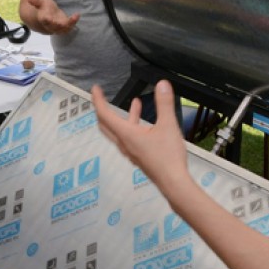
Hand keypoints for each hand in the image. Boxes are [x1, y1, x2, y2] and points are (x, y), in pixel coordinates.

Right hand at [27, 0, 79, 34]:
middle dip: (58, 25)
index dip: (46, 20)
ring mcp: (58, 28)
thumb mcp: (40, 2)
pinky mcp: (64, 27)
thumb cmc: (43, 8)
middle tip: (63, 23)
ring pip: (63, 29)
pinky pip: (69, 27)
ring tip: (75, 17)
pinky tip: (77, 15)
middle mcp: (50, 26)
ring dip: (69, 25)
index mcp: (43, 19)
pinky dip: (73, 22)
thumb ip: (36, 1)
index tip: (47, 18)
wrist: (45, 17)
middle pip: (54, 27)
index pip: (44, 21)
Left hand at [91, 81, 190, 195]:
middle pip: (106, 125)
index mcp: (126, 134)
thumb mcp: (168, 125)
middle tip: (103, 99)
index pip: (104, 114)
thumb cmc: (168, 159)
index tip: (95, 90)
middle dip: (103, 109)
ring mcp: (131, 151)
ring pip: (119, 131)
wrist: (173, 182)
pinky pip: (130, 138)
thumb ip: (164, 103)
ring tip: (135, 104)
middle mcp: (124, 144)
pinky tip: (147, 124)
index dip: (98, 100)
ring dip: (123, 117)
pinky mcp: (139, 156)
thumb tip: (162, 86)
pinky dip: (133, 126)